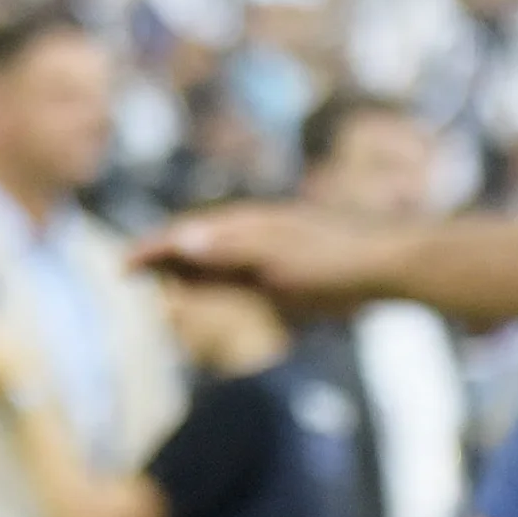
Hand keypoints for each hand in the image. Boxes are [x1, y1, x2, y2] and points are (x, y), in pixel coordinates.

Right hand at [131, 201, 405, 313]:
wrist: (395, 262)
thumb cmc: (336, 261)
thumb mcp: (277, 258)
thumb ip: (229, 251)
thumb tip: (179, 240)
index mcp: (245, 226)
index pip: (185, 234)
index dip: (152, 250)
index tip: (122, 266)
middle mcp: (254, 232)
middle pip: (198, 243)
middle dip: (164, 257)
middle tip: (136, 274)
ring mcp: (274, 248)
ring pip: (220, 257)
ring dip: (190, 269)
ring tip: (169, 284)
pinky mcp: (293, 268)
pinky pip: (245, 272)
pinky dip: (222, 280)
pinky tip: (225, 290)